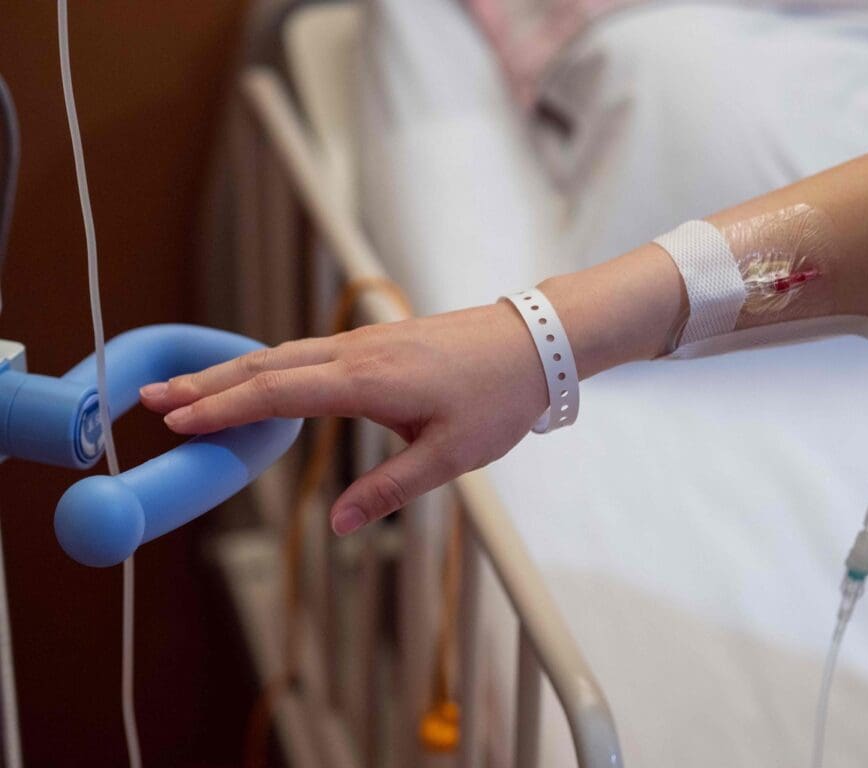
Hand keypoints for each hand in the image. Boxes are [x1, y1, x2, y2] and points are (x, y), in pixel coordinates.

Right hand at [139, 303, 547, 534]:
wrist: (533, 343)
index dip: (224, 409)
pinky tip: (254, 375)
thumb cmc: (496, 398)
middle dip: (206, 384)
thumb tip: (337, 525)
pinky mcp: (377, 339)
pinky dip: (266, 363)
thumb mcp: (451, 455)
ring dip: (230, 371)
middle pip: (265, 365)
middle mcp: (356, 353)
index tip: (177, 421)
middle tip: (152, 398)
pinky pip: (307, 349)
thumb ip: (391, 489)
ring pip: (282, 353)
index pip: (277, 393)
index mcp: (368, 381)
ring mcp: (364, 341)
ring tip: (186, 387)